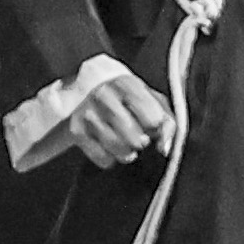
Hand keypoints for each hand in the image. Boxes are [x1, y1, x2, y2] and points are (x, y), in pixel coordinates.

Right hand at [55, 58, 174, 168]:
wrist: (88, 85)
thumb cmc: (129, 96)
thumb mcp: (152, 99)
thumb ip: (167, 121)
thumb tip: (165, 149)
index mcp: (128, 86)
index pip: (152, 119)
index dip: (155, 126)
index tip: (151, 123)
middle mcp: (104, 97)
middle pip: (135, 139)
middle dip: (141, 141)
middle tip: (138, 136)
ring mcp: (87, 114)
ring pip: (119, 150)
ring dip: (128, 152)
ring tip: (126, 143)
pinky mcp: (76, 131)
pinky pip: (103, 158)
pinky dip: (111, 158)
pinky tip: (110, 147)